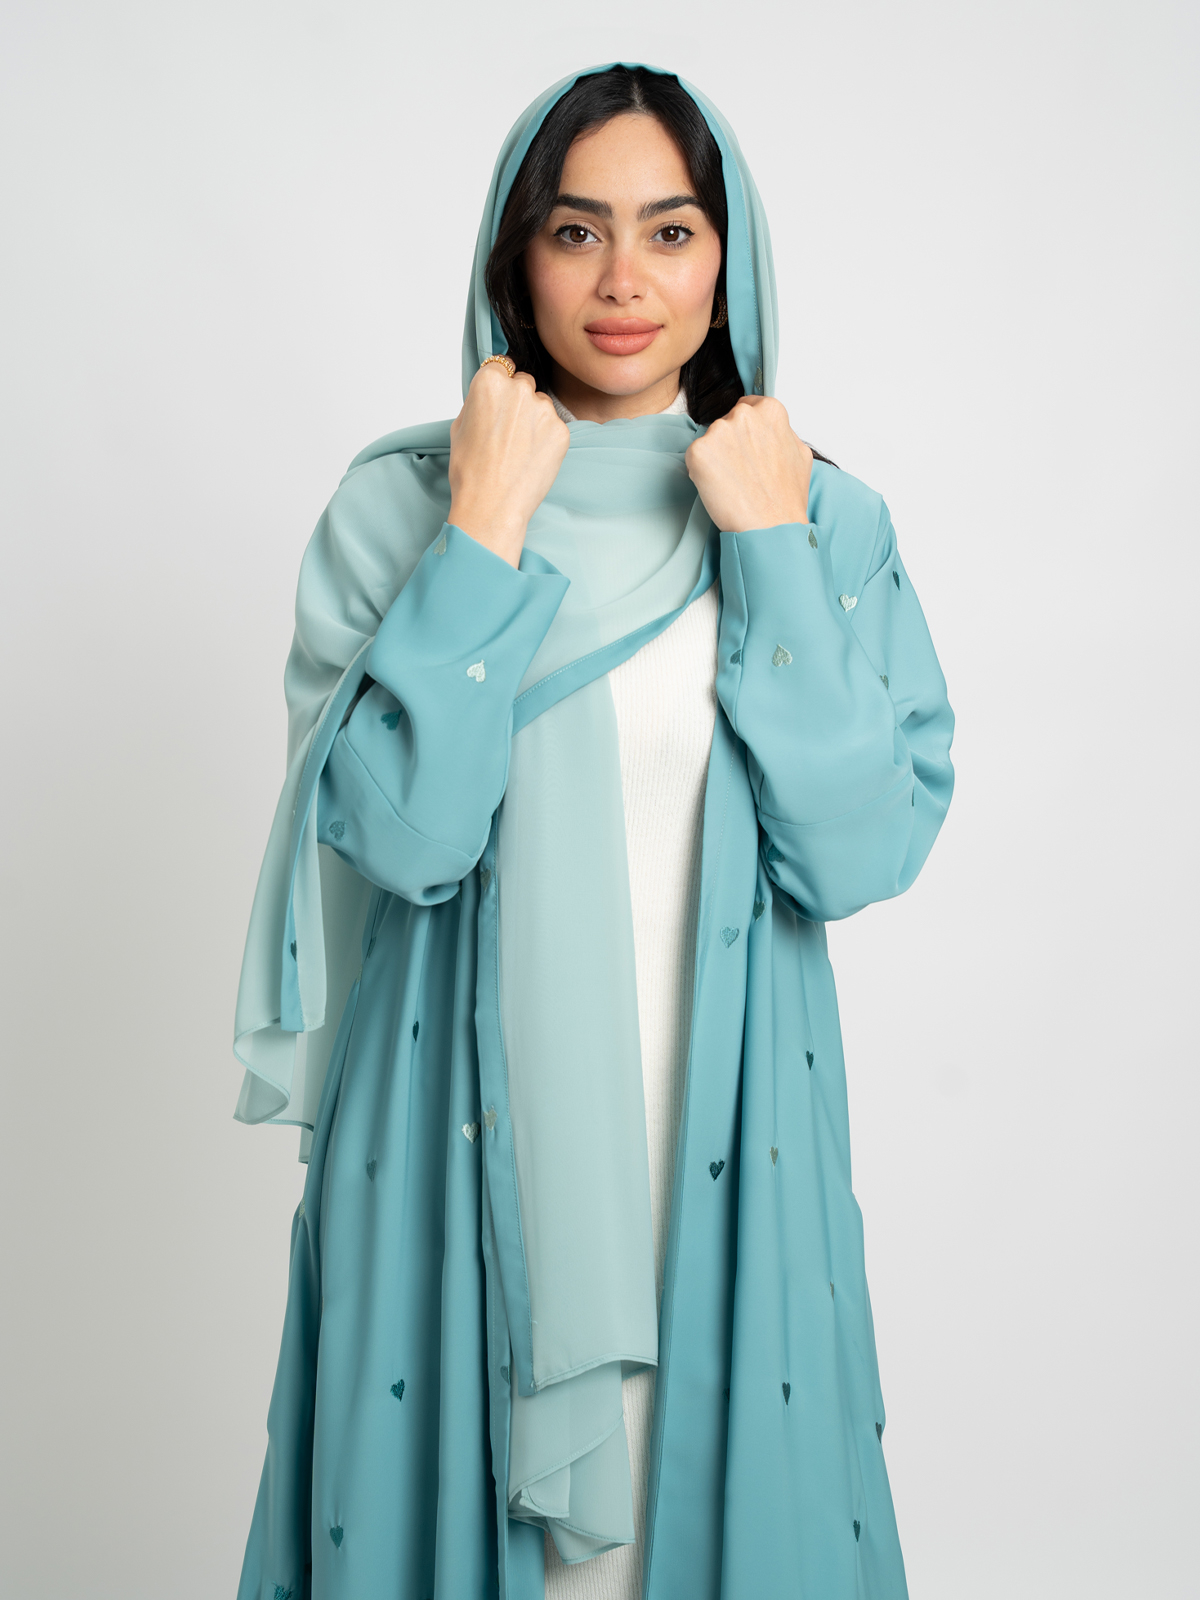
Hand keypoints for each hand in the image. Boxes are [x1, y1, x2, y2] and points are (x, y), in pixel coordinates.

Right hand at [447, 363, 569, 566]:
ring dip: (534, 420)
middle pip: (524, 383)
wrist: (491, 506)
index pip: (501, 366)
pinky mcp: (562, 431)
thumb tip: (490, 395)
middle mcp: (519, 389)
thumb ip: (478, 401)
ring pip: (541, 405)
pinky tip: (531, 458)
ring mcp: (544, 409)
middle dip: (518, 401)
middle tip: (508, 431)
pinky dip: (546, 439)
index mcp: (490, 381)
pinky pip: (555, 427)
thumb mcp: (459, 425)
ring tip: (518, 449)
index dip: (498, 386)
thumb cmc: (470, 470)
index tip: (498, 403)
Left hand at [684, 396, 812, 532]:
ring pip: (711, 441)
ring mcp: (719, 431)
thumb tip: (770, 428)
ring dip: (716, 458)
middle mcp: (743, 415)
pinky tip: (719, 488)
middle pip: (727, 422)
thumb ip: (783, 432)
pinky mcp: (698, 452)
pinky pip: (695, 458)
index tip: (747, 449)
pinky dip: (702, 473)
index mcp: (770, 410)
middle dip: (731, 443)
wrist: (770, 528)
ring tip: (733, 483)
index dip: (746, 432)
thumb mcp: (800, 454)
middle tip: (742, 472)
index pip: (747, 407)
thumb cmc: (786, 498)